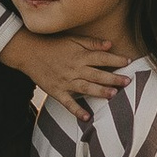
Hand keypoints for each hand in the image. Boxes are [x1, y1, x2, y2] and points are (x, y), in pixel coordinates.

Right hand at [4, 26, 131, 112]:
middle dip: (113, 78)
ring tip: (113, 95)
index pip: (102, 57)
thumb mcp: (72, 39)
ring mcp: (65, 81)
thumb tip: (110, 44)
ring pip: (86, 88)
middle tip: (128, 81)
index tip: (128, 61)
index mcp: (79, 55)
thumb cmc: (52, 45)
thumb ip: (91, 43)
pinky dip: (77, 110)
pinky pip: (68, 103)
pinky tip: (87, 117)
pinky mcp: (57, 91)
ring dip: (100, 91)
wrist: (28, 52)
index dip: (116, 59)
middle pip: (97, 74)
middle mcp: (74, 68)